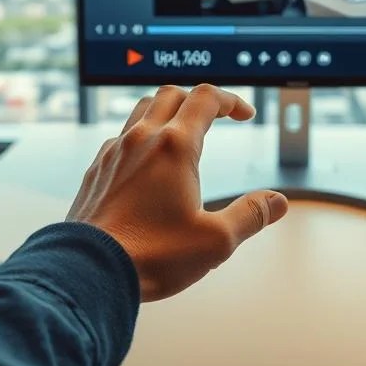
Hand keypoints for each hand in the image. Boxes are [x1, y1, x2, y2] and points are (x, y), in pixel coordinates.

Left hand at [66, 85, 288, 300]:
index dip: (230, 100)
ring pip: (141, 110)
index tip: (244, 115)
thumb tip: (277, 201)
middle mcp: (142, 140)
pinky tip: (147, 164)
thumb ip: (251, 216)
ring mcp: (114, 153)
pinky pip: (120, 137)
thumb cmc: (152, 256)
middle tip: (215, 116)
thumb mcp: (216, 241)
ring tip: (181, 131)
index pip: (206, 99)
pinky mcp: (96, 171)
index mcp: (175, 147)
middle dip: (198, 99)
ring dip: (166, 111)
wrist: (89, 271)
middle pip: (172, 94)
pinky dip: (140, 137)